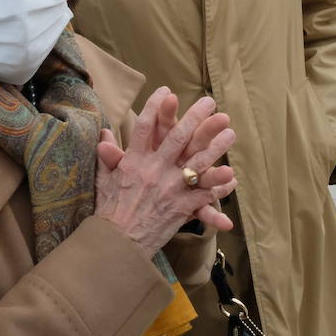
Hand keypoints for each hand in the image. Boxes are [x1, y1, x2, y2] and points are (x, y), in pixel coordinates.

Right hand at [95, 87, 236, 256]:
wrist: (116, 244)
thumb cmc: (108, 212)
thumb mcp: (104, 180)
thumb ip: (107, 156)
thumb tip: (105, 133)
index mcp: (134, 161)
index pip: (145, 126)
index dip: (155, 106)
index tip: (167, 91)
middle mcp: (153, 170)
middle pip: (177, 137)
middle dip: (195, 117)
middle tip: (209, 102)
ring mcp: (169, 188)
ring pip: (197, 162)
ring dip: (215, 145)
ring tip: (229, 131)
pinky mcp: (180, 207)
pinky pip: (204, 193)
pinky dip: (217, 185)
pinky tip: (231, 176)